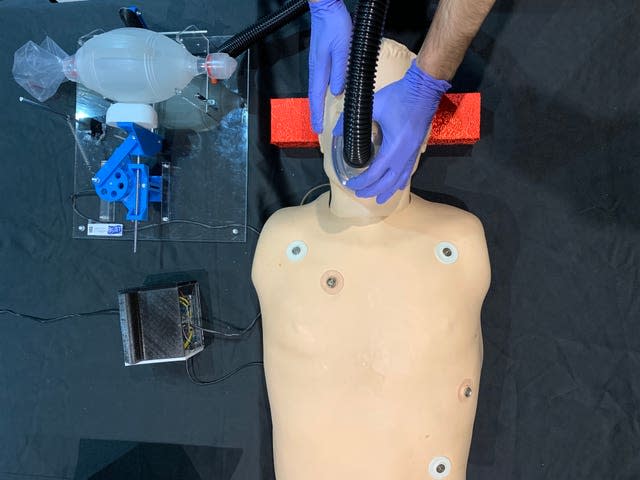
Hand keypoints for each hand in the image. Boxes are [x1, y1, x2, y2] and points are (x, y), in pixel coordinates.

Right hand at [308, 0, 351, 132]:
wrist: (326, 8)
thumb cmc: (334, 25)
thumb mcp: (343, 50)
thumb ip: (340, 72)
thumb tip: (337, 92)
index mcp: (319, 69)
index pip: (316, 98)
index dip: (317, 115)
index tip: (317, 129)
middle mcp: (315, 69)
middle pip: (314, 96)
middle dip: (315, 113)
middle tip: (317, 127)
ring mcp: (317, 64)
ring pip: (316, 89)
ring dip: (318, 104)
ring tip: (320, 116)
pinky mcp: (320, 58)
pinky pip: (319, 81)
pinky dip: (321, 92)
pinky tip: (327, 94)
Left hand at [334, 60, 450, 203]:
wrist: (424, 89)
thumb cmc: (400, 96)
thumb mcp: (372, 105)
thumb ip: (352, 119)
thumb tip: (336, 130)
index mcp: (393, 148)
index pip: (374, 174)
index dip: (362, 182)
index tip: (350, 184)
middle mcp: (404, 156)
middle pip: (387, 183)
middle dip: (372, 190)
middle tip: (359, 194)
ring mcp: (412, 154)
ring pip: (400, 180)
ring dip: (388, 191)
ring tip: (379, 199)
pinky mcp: (416, 149)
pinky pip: (408, 172)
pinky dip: (400, 181)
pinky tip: (397, 185)